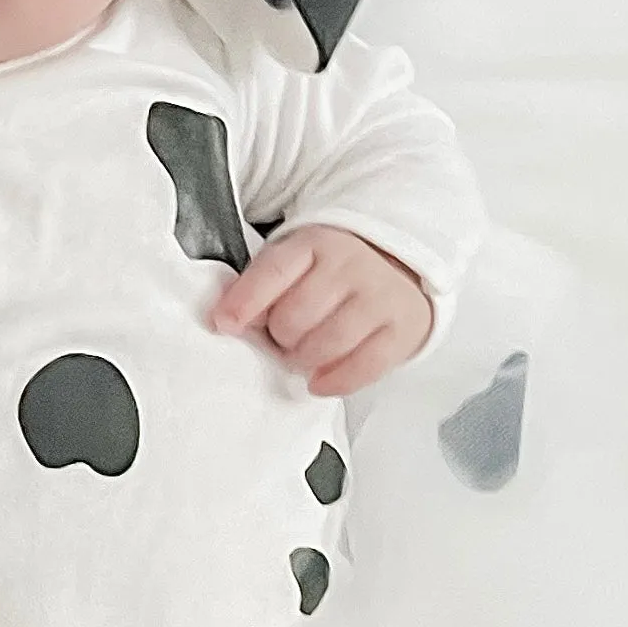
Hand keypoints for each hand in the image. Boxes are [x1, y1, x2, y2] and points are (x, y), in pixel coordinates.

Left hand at [210, 226, 433, 398]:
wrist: (399, 266)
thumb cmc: (331, 273)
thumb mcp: (294, 264)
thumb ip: (261, 287)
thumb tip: (229, 320)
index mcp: (314, 245)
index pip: (273, 273)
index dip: (244, 302)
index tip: (224, 324)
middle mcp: (351, 266)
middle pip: (295, 317)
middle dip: (280, 337)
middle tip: (284, 339)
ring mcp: (380, 297)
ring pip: (327, 344)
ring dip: (304, 359)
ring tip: (303, 354)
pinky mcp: (403, 329)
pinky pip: (364, 366)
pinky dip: (335, 381)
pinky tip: (320, 381)